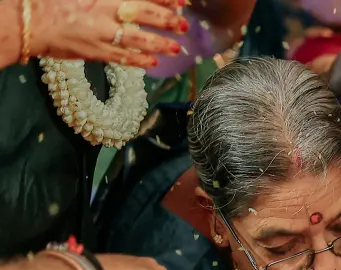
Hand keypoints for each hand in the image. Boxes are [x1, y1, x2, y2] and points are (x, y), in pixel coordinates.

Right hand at [28, 0, 187, 68]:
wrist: (26, 21)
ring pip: (138, 38)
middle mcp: (104, 10)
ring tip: (176, 47)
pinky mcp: (94, 51)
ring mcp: (100, 32)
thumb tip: (132, 2)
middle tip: (184, 24)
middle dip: (167, 19)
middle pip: (144, 13)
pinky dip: (139, 60)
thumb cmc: (50, 1)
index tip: (180, 1)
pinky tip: (153, 62)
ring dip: (160, 43)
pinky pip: (122, 57)